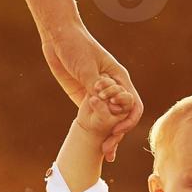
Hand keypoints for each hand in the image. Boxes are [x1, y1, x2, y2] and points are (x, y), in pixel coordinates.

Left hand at [41, 22, 141, 161]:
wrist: (58, 37)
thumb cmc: (75, 45)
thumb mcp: (86, 66)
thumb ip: (94, 85)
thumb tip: (102, 101)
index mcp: (119, 79)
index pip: (132, 104)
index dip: (127, 121)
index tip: (116, 131)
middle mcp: (112, 89)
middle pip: (122, 117)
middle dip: (117, 135)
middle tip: (106, 151)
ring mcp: (99, 95)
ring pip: (109, 120)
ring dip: (108, 137)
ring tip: (105, 154)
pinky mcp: (85, 98)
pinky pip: (95, 117)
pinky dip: (96, 132)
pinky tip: (93, 145)